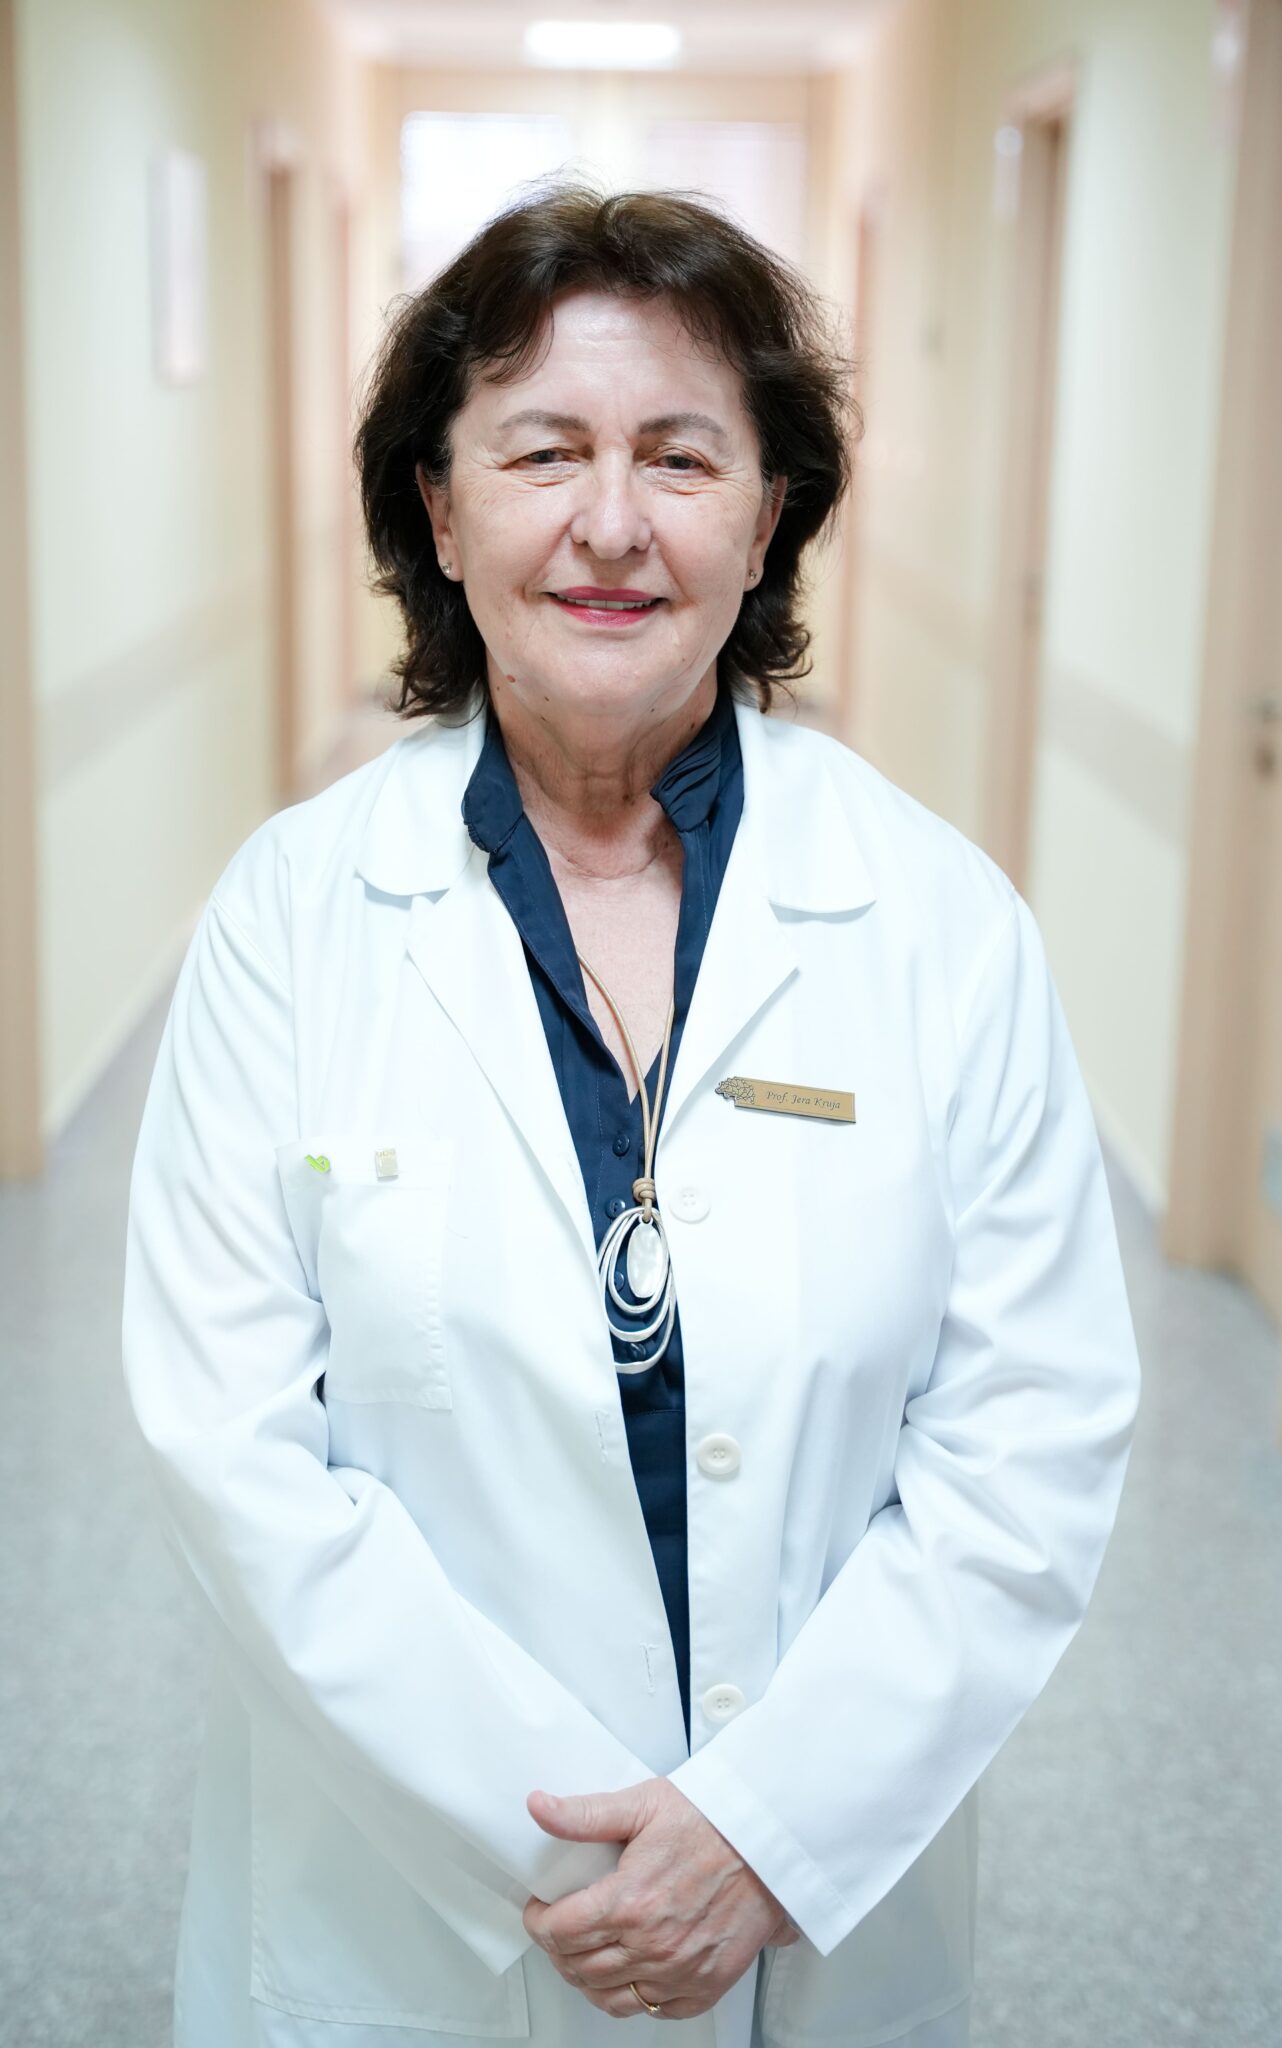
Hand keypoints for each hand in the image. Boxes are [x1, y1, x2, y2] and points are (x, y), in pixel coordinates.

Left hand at [522, 1777, 799, 2019]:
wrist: (769, 1841)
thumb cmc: (712, 1820)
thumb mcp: (642, 1804)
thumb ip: (584, 1814)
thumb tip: (539, 1808)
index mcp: (629, 1901)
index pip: (560, 1931)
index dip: (539, 1921)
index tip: (540, 1910)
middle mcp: (652, 1945)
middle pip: (579, 1967)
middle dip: (558, 1948)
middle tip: (559, 1928)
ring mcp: (679, 1971)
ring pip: (611, 1997)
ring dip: (587, 1979)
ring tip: (585, 1956)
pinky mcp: (706, 1985)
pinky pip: (656, 2009)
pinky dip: (635, 1998)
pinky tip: (630, 1975)